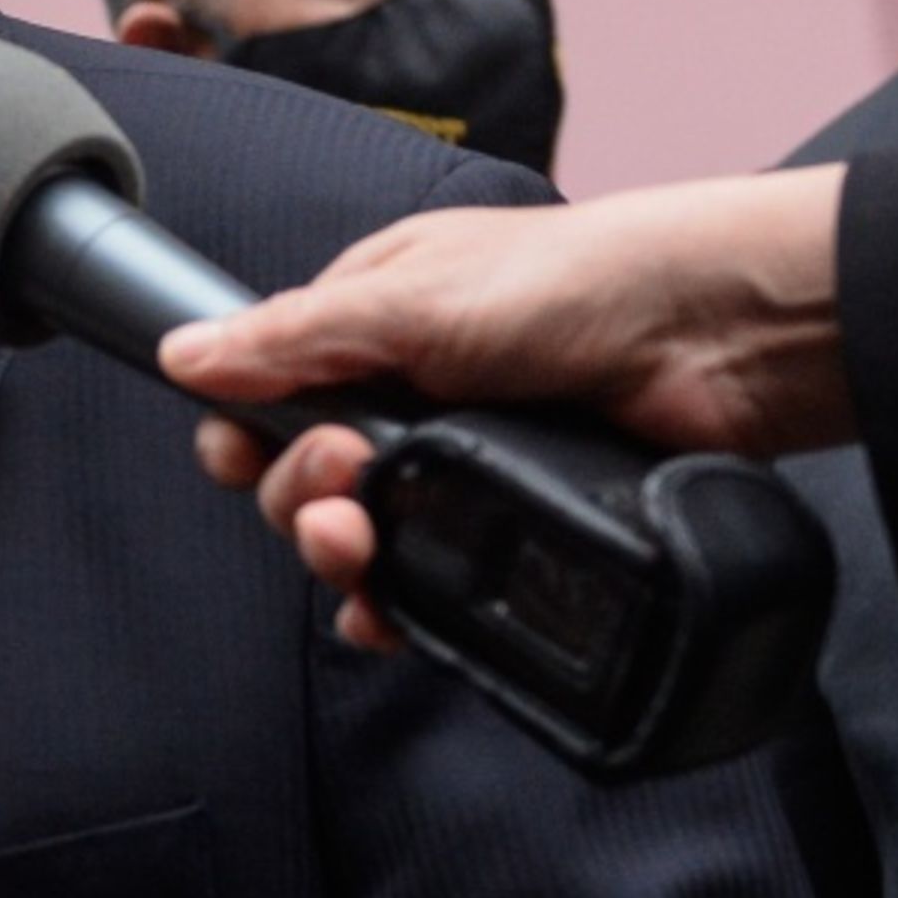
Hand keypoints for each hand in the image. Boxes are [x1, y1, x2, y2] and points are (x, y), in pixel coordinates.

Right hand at [160, 171, 851, 649]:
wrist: (715, 336)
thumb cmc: (575, 282)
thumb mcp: (411, 298)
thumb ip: (292, 339)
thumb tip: (182, 354)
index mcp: (374, 320)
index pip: (270, 390)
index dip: (246, 434)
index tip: (241, 456)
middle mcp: (411, 391)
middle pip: (304, 475)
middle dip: (300, 493)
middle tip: (343, 477)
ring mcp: (461, 461)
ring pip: (361, 537)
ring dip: (339, 554)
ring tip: (359, 546)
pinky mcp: (511, 522)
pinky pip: (428, 583)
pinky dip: (396, 606)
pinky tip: (385, 616)